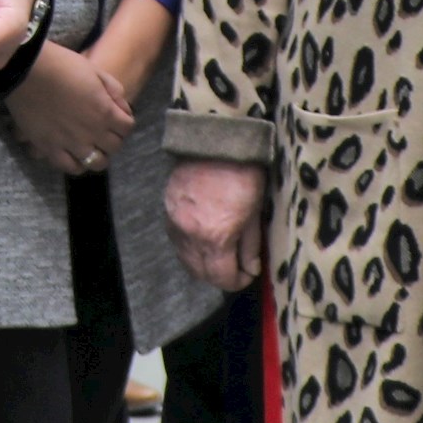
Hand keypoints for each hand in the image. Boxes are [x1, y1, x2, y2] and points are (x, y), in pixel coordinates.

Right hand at [6, 42, 133, 173]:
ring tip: (90, 146)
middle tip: (103, 130)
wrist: (26, 69)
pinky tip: (74, 154)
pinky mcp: (50, 148)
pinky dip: (76, 163)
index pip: (127, 127)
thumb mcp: (95, 70)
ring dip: (98, 154)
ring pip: (96, 163)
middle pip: (114, 146)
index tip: (116, 116)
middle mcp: (92, 132)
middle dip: (112, 137)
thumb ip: (114, 90)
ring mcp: (71, 143)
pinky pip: (70, 167)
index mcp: (105, 111)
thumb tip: (121, 108)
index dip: (123, 121)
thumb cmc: (61, 64)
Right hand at [165, 159, 265, 290]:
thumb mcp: (255, 213)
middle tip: (235, 268)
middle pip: (201, 274)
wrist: (215, 141)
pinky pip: (178, 242)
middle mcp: (190, 236)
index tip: (248, 275)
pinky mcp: (167, 212)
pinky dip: (191, 249)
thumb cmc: (242, 175)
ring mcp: (174, 224)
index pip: (221, 278)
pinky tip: (204, 240)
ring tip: (221, 255)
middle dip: (220, 276)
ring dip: (203, 264)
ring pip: (186, 260)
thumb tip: (250, 269)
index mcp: (215, 238)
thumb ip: (250, 247)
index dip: (237, 281)